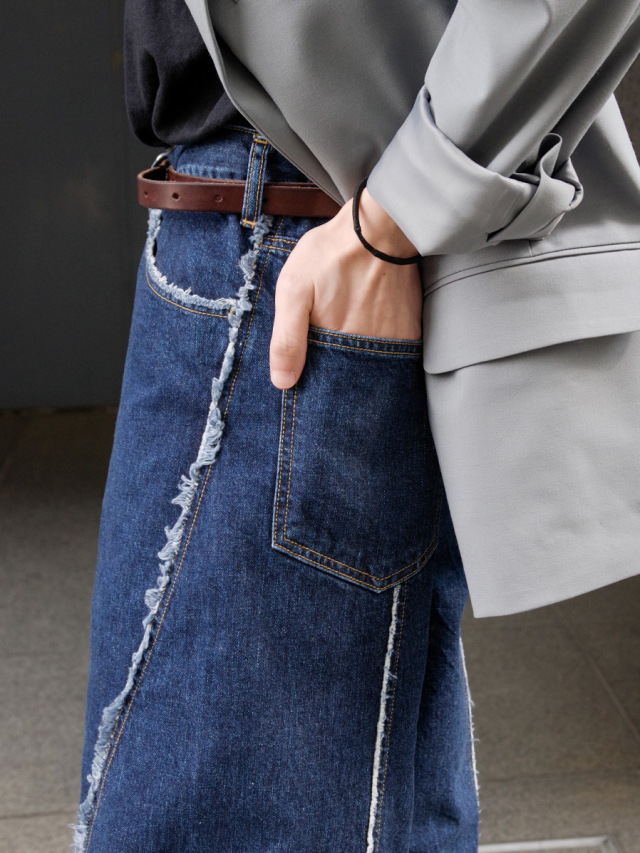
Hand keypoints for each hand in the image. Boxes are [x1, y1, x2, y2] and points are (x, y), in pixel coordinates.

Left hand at [269, 187, 422, 388]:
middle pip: (348, 377)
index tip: (306, 372)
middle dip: (335, 372)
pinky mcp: (410, 330)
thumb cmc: (331, 254)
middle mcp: (369, 351)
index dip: (313, 380)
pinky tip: (367, 324)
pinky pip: (393, 352)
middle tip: (328, 337)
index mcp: (337, 345)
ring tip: (347, 328)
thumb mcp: (294, 289)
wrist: (378, 227)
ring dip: (357, 359)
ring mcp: (393, 342)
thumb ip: (287, 338)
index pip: (324, 383)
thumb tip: (283, 383)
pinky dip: (379, 347)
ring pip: (370, 365)